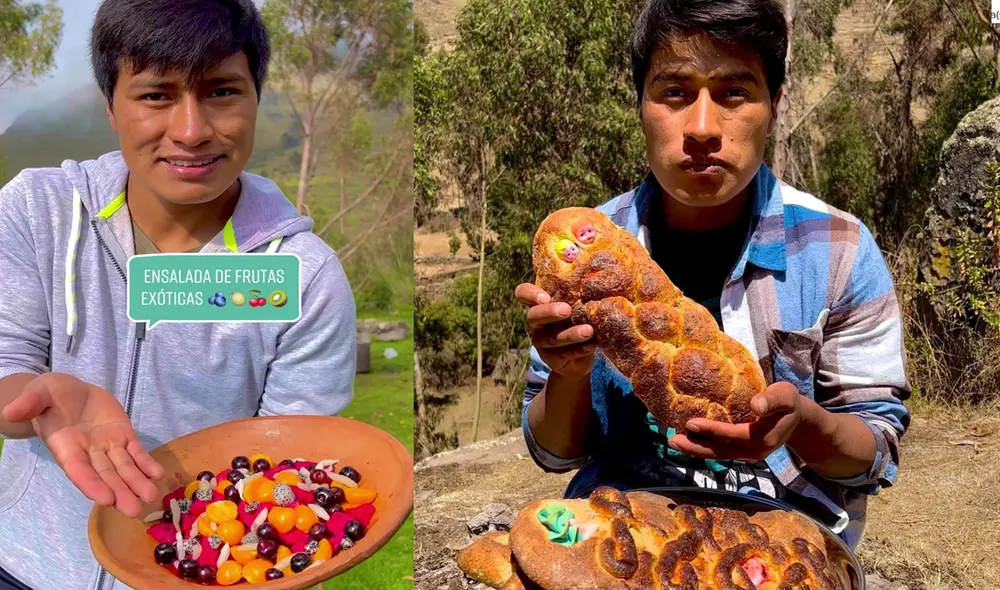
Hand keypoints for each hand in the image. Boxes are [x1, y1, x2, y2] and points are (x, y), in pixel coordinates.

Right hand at [1, 373, 163, 516]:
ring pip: (123, 467)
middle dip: (119, 492)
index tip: (105, 499)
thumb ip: (29, 404)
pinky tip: (158, 475)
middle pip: (105, 475)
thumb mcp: (39, 394)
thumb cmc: (50, 394)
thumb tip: (9, 410)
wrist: (69, 390)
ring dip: (137, 482)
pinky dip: (147, 463)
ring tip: (150, 496)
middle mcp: (88, 451)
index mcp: (65, 446)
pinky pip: (136, 452)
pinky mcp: (123, 435)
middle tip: (135, 510)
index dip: (91, 484)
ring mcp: (107, 445)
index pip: (78, 470)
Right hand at [514, 283, 595, 377]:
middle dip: (549, 312)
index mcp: (539, 303)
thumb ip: (579, 288)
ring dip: (570, 334)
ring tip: (588, 331)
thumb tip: (599, 259)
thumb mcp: (577, 303)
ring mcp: (541, 341)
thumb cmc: (578, 319)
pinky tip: (591, 345)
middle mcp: (536, 322)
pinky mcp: (551, 358)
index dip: (529, 294)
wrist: (579, 356)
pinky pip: (564, 354)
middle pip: (533, 316)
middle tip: (566, 310)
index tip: (545, 296)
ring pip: (552, 338)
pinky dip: (578, 350)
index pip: (523, 293)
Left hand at [667, 381, 805, 461]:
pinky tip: (688, 441)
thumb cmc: (789, 403)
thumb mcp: (785, 396)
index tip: (690, 423)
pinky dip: (704, 448)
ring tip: (673, 442)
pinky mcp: (743, 453)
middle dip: (695, 447)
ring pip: (718, 454)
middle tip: (671, 440)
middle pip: (720, 451)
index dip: (711, 430)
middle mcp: (755, 451)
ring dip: (696, 450)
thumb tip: (755, 405)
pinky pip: (721, 452)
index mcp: (763, 437)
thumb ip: (771, 400)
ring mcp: (749, 455)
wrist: (799, 421)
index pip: (732, 434)